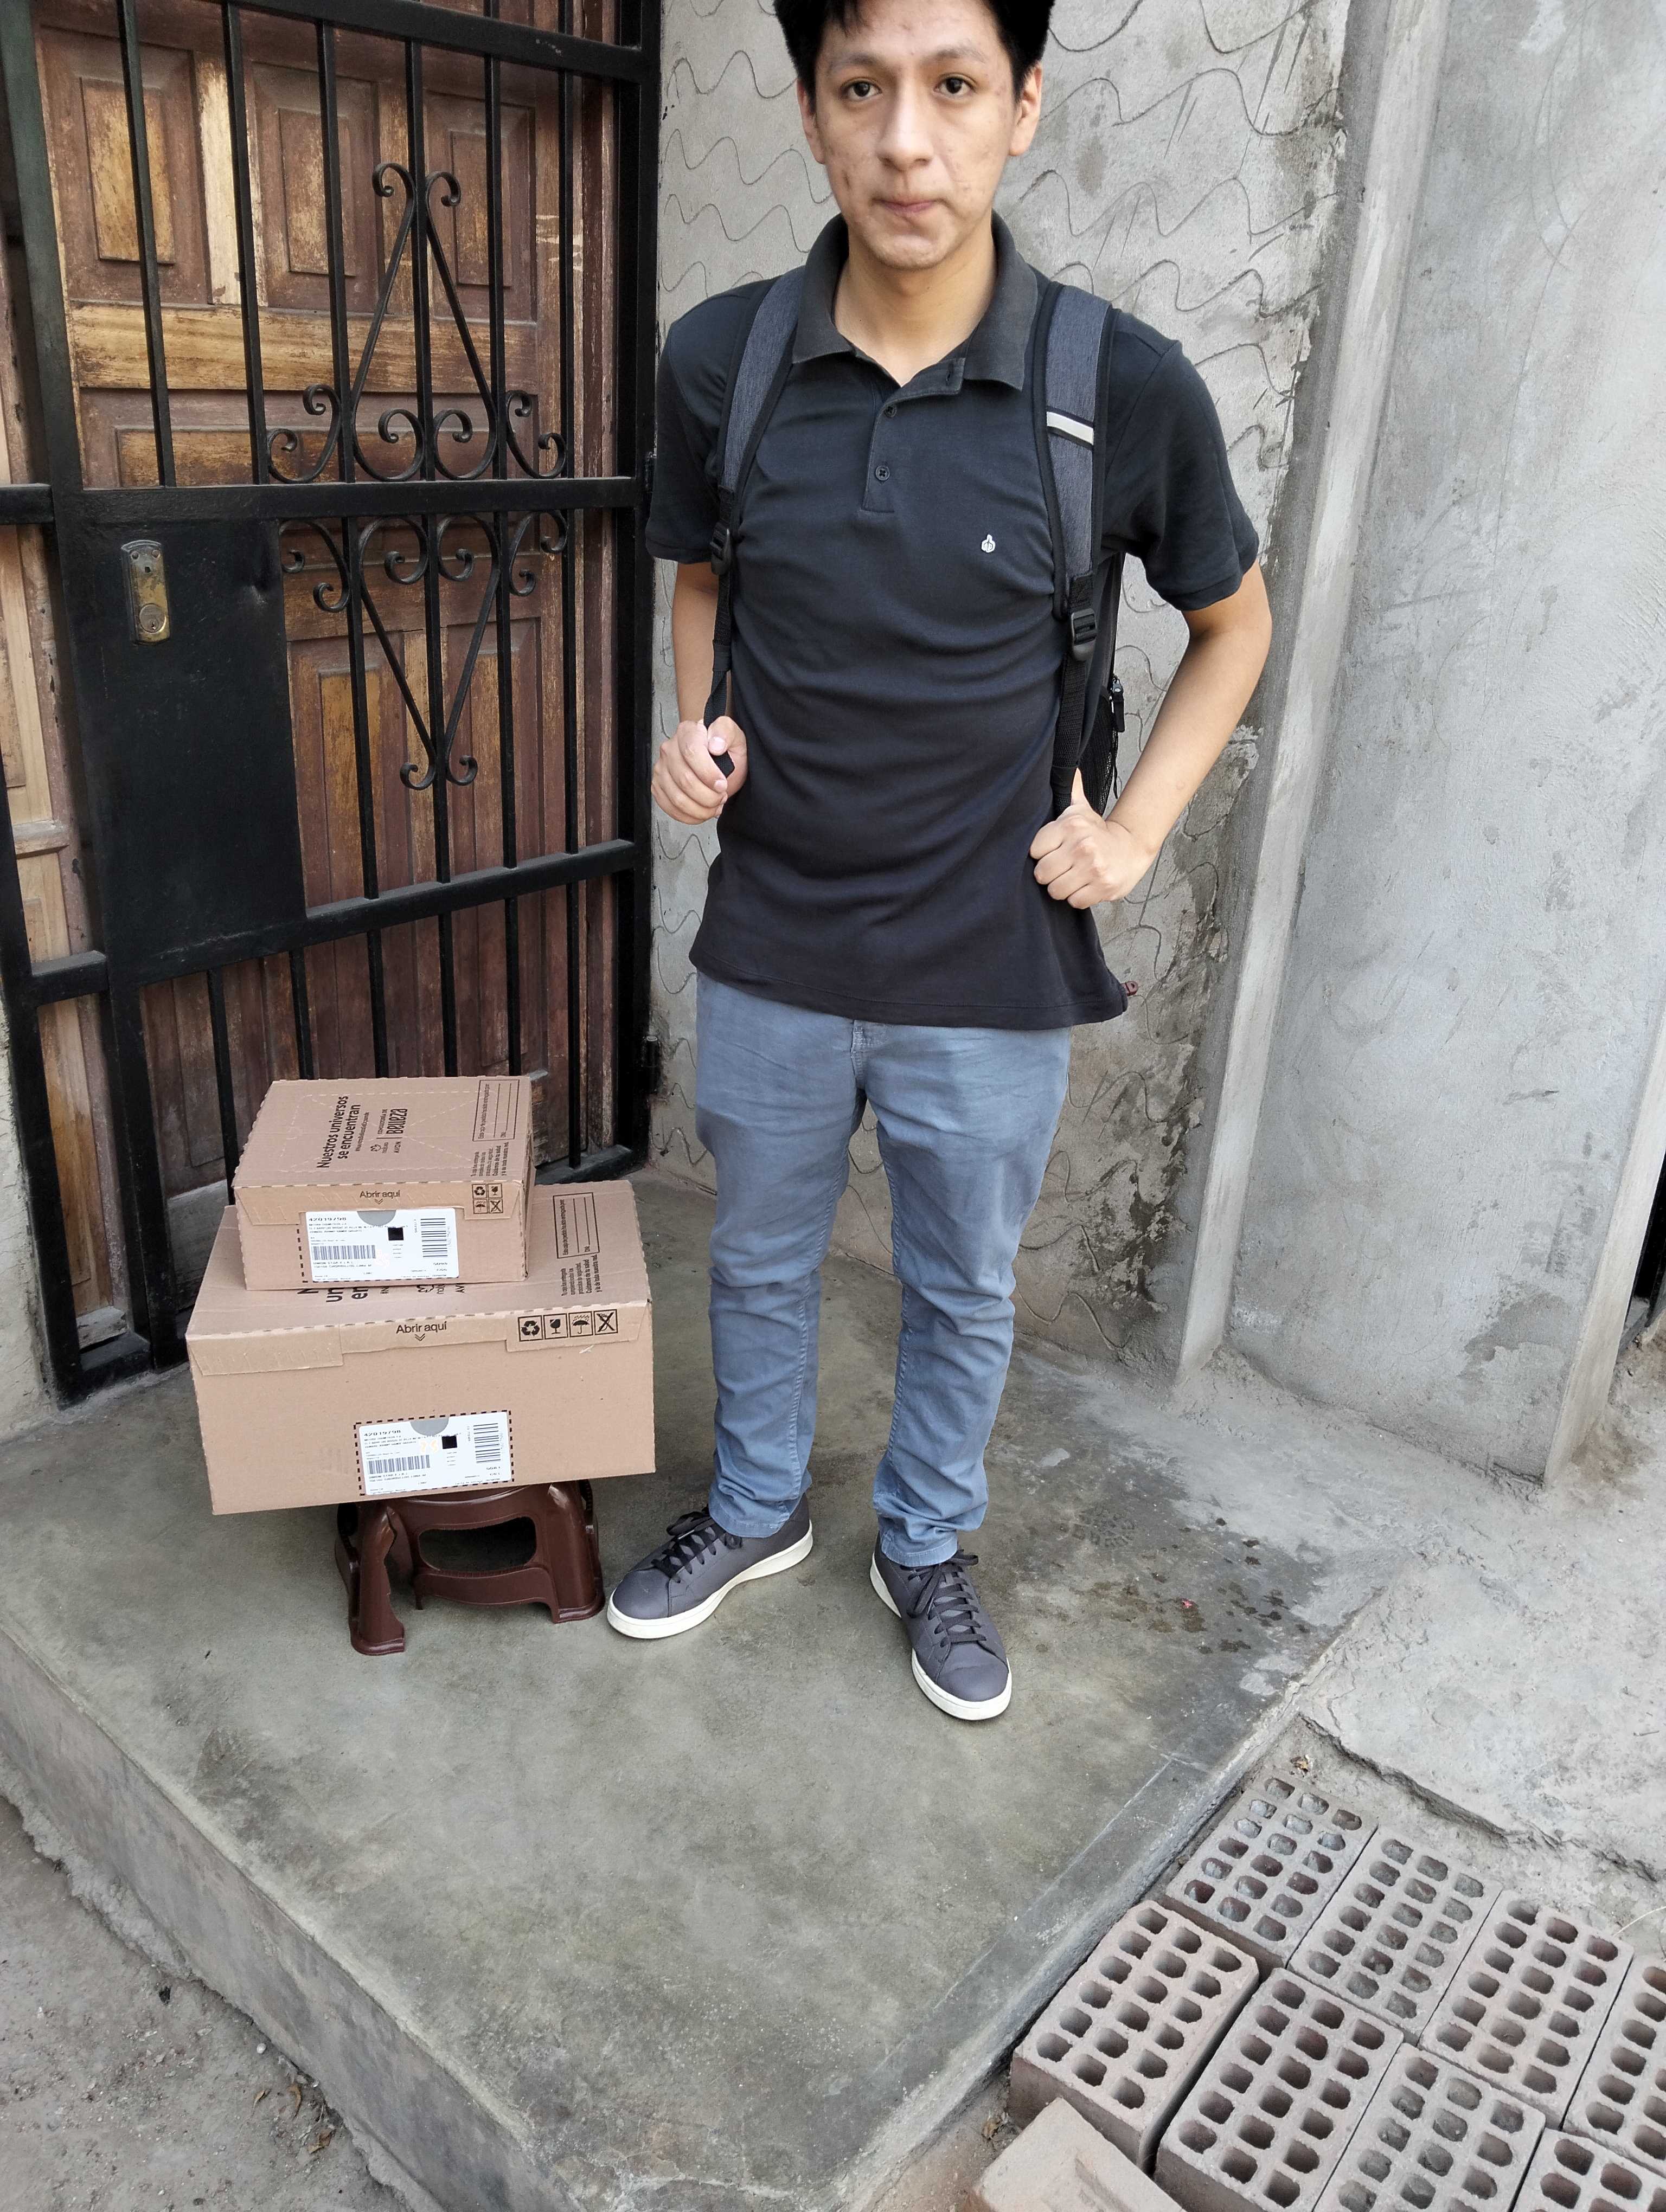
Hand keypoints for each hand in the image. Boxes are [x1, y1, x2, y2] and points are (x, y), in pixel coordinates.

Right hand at [651, 715, 747, 824]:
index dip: (708, 773)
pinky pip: (669, 808)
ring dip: (701, 809)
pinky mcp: (658, 787)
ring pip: (677, 798)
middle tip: (721, 796)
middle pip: (685, 780)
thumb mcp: (736, 738)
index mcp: (687, 732)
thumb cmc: (726, 751)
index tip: (722, 784)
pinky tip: (702, 811)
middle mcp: (669, 749)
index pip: (692, 752)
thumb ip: (726, 732)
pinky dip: (690, 816)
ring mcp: (661, 769)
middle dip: (709, 796)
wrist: (719, 762)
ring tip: (714, 804)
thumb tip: (715, 744)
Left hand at [1029, 772, 1154, 906]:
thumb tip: (1068, 768)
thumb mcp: (1082, 809)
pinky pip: (1075, 901)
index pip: (1035, 851)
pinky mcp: (1102, 887)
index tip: (1053, 852)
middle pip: (1042, 874)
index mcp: (1071, 826)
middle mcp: (1081, 845)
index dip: (1042, 855)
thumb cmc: (1099, 832)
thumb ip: (1070, 790)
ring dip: (1063, 888)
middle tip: (1063, 869)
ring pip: (1056, 891)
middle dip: (1050, 875)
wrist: (1132, 847)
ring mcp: (1093, 868)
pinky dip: (1078, 898)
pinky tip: (1086, 885)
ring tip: (1074, 877)